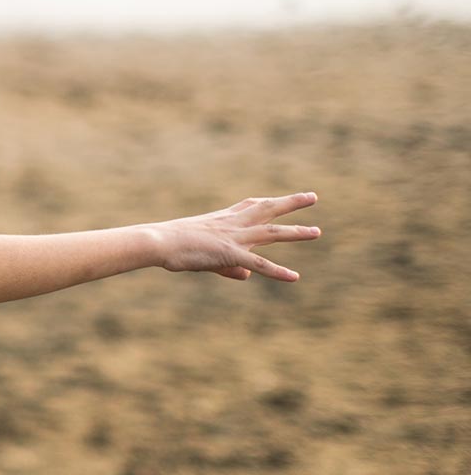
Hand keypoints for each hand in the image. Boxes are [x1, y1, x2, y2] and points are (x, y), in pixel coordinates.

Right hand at [152, 192, 320, 280]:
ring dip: (296, 232)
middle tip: (312, 197)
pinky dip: (277, 271)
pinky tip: (294, 277)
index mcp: (221, 220)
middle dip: (291, 203)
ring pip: (271, 233)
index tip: (278, 199)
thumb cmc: (171, 245)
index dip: (265, 203)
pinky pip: (259, 263)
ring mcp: (233, 238)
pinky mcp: (230, 254)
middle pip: (267, 210)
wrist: (158, 241)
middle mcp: (232, 224)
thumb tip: (247, 275)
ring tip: (317, 232)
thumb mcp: (203, 254)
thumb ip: (228, 265)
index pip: (249, 206)